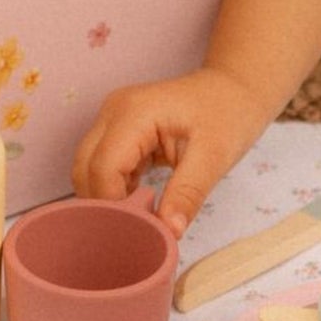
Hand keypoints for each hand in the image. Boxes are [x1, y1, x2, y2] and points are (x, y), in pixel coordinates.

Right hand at [71, 67, 270, 238]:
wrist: (235, 89)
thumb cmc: (229, 113)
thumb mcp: (215, 156)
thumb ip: (187, 194)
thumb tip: (167, 231)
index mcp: (133, 113)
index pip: (102, 168)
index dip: (113, 204)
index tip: (138, 231)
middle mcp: (112, 111)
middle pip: (85, 169)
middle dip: (104, 203)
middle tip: (134, 231)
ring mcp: (112, 119)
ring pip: (87, 169)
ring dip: (107, 197)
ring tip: (138, 218)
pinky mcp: (117, 130)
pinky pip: (102, 165)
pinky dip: (114, 188)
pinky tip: (138, 202)